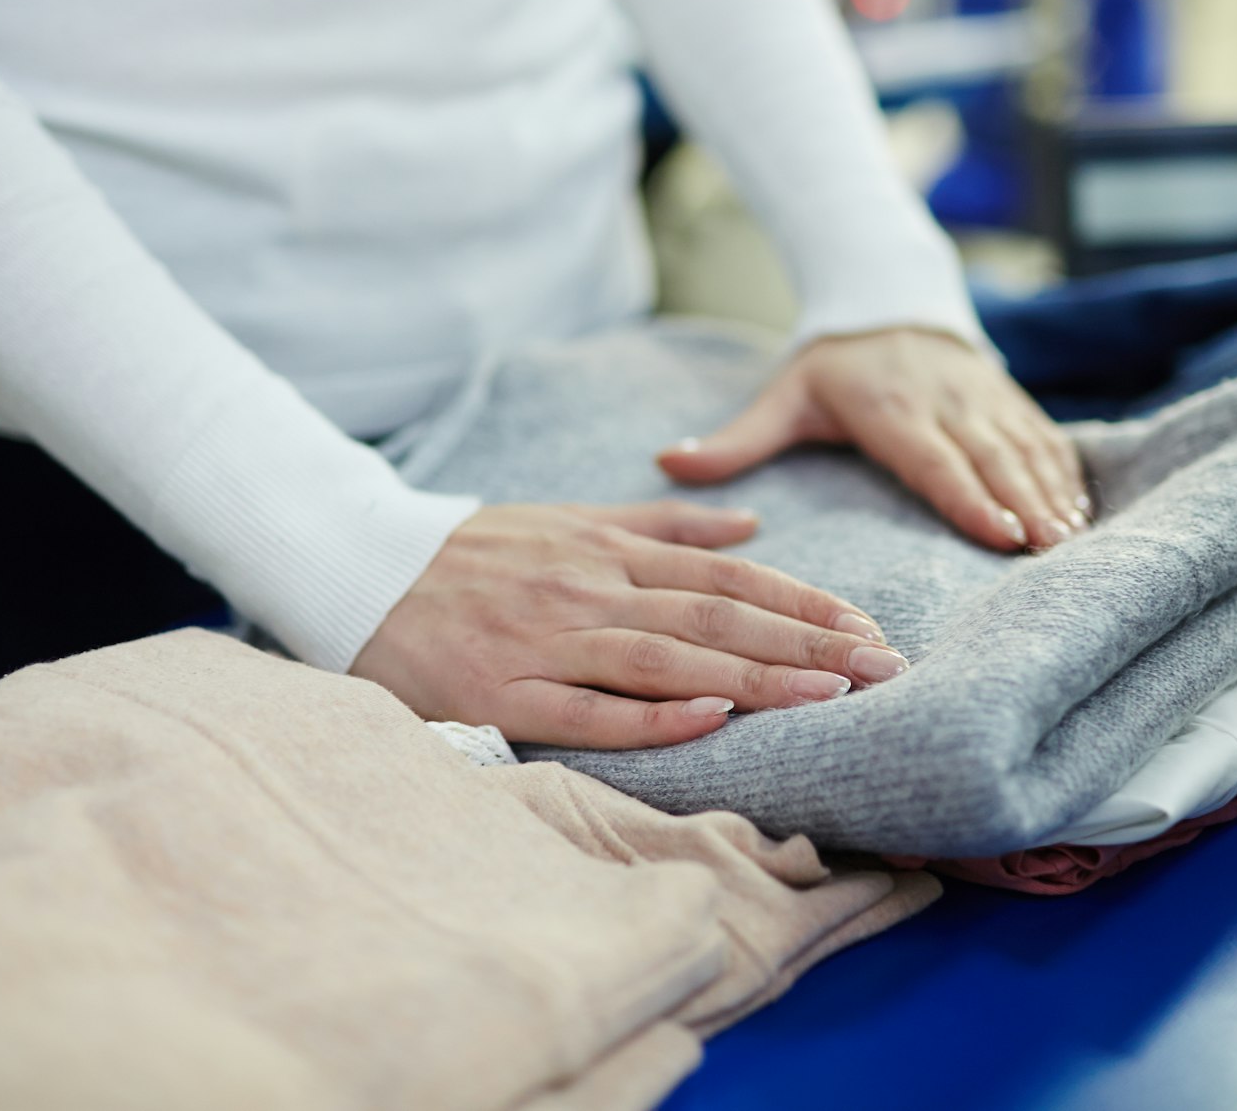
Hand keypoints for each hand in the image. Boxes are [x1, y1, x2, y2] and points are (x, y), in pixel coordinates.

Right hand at [349, 501, 906, 746]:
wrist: (356, 568)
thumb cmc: (473, 554)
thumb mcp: (568, 520)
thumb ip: (660, 526)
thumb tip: (749, 524)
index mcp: (606, 552)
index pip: (727, 578)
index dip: (802, 603)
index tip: (866, 628)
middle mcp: (586, 591)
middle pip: (714, 617)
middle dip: (804, 644)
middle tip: (879, 670)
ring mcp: (545, 642)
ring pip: (665, 658)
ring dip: (752, 676)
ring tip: (826, 695)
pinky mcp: (503, 693)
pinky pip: (586, 709)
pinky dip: (650, 713)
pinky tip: (710, 716)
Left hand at [658, 327, 1088, 551]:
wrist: (883, 299)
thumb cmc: (830, 365)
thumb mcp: (782, 396)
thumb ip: (735, 439)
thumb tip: (667, 462)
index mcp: (889, 407)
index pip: (932, 456)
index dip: (968, 494)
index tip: (1000, 533)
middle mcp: (943, 400)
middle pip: (990, 456)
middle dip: (1024, 503)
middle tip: (1049, 551)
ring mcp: (982, 397)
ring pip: (1024, 447)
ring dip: (1051, 492)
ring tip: (1071, 540)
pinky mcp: (1006, 397)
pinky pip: (1042, 436)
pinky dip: (1065, 472)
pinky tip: (1081, 514)